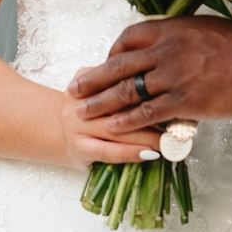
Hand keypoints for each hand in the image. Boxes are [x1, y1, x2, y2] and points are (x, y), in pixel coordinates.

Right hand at [50, 87, 166, 168]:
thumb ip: (116, 77)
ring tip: (172, 138)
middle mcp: (80, 101)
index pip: (120, 80)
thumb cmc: (85, 105)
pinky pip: (109, 152)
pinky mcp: (79, 149)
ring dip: (148, 134)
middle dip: (152, 110)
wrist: (49, 127)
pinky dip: (131, 153)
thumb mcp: (94, 83)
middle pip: (120, 104)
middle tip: (181, 116)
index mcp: (86, 79)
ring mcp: (77, 126)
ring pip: (118, 129)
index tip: (175, 89)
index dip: (147, 84)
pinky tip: (150, 154)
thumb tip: (161, 78)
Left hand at [70, 19, 231, 131]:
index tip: (106, 63)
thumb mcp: (204, 27)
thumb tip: (170, 42)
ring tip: (82, 111)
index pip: (128, 37)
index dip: (113, 52)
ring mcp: (172, 76)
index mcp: (169, 29)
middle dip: (93, 78)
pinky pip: (146, 112)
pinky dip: (126, 120)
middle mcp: (164, 50)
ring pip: (126, 90)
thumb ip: (180, 36)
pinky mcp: (183, 100)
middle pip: (118, 65)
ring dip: (100, 102)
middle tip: (75, 89)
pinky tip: (112, 127)